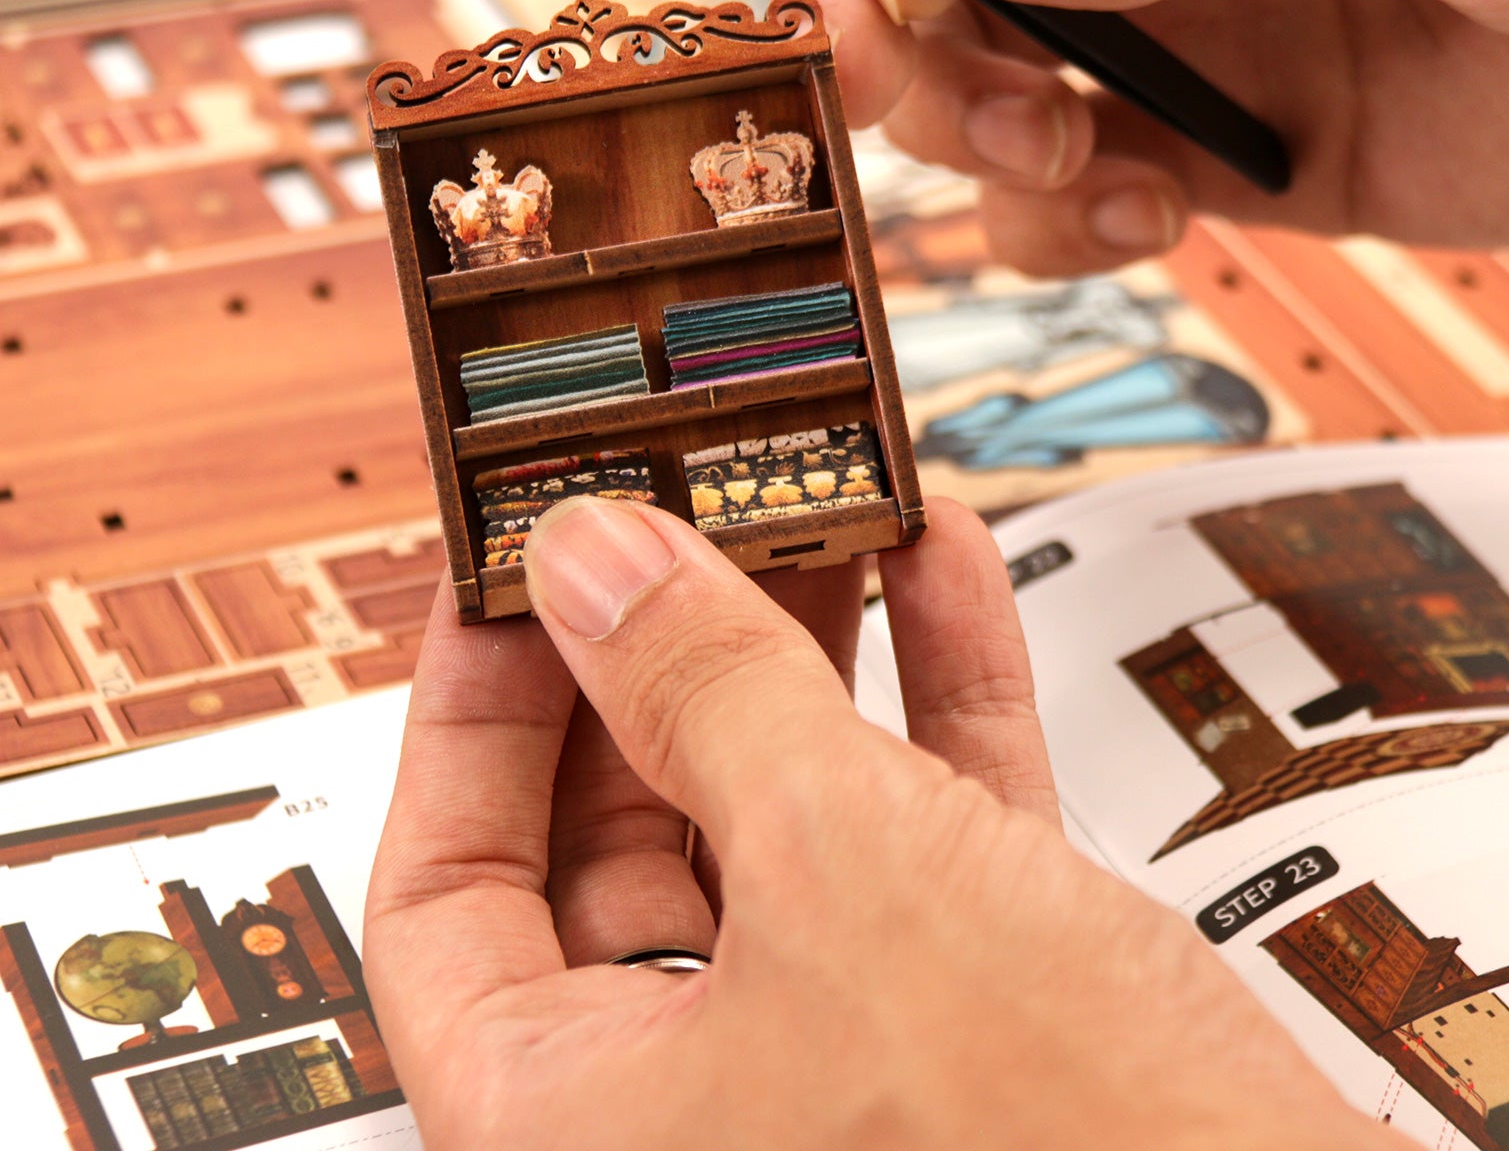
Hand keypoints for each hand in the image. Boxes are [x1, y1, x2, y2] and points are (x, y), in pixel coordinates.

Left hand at [366, 497, 1385, 1149]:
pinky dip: (931, 695)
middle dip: (665, 648)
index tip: (520, 574)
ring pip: (781, 815)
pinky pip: (919, 829)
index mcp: (580, 1127)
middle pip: (626, 828)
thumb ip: (701, 696)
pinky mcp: (977, 1021)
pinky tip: (942, 569)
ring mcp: (842, 1056)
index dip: (474, 713)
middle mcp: (695, 1104)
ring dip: (809, 649)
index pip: (450, 891)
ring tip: (816, 501)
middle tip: (680, 510)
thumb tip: (594, 560)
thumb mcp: (842, 869)